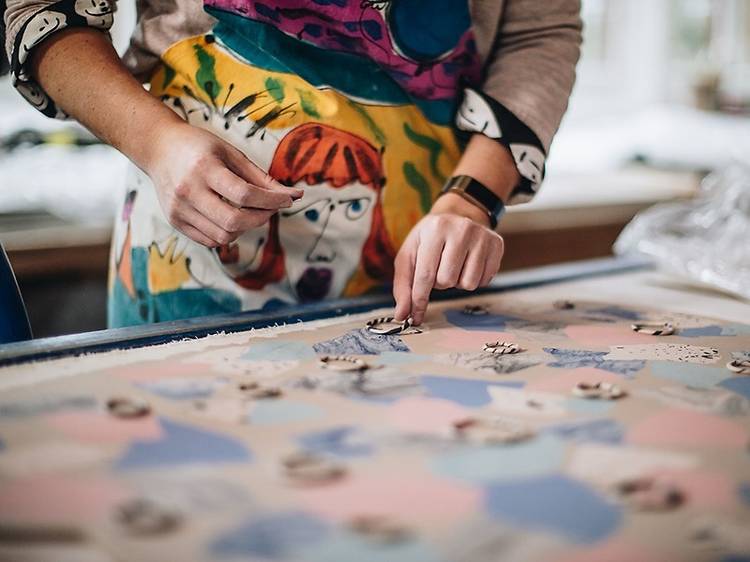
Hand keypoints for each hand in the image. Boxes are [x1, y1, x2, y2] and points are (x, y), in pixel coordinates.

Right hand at [146, 122, 302, 246]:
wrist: (159, 148)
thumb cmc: (200, 147)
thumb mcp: (231, 153)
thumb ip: (261, 177)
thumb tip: (295, 196)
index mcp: (204, 168)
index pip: (245, 194)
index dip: (271, 201)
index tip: (287, 200)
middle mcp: (188, 191)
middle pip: (233, 221)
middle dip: (260, 219)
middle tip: (270, 209)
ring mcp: (178, 209)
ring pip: (223, 236)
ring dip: (245, 228)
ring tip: (249, 212)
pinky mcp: (174, 221)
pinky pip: (209, 240)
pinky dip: (227, 234)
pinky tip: (230, 219)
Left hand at [393, 194, 503, 324]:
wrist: (459, 215)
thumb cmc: (429, 239)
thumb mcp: (409, 255)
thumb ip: (403, 286)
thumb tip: (402, 315)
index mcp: (435, 229)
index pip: (426, 275)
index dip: (419, 301)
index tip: (413, 318)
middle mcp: (461, 229)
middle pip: (447, 281)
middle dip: (440, 283)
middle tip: (439, 268)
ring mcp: (482, 236)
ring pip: (468, 284)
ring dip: (457, 282)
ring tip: (454, 265)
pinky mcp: (497, 245)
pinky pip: (483, 281)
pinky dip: (473, 279)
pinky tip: (468, 264)